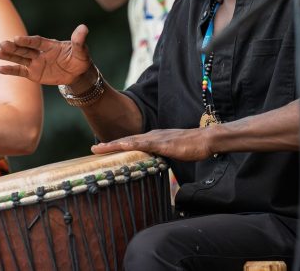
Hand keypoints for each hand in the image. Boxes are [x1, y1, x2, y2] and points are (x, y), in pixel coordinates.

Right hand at [0, 24, 92, 85]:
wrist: (77, 73)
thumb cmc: (79, 59)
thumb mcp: (81, 51)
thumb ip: (79, 41)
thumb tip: (84, 28)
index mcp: (50, 45)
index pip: (36, 42)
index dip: (27, 40)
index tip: (17, 38)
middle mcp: (40, 52)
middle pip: (25, 49)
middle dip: (14, 47)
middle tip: (2, 44)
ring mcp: (35, 62)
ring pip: (20, 58)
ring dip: (8, 55)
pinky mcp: (33, 73)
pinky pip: (20, 71)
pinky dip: (10, 70)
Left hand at [92, 128, 215, 161]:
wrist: (206, 140)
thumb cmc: (193, 147)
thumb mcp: (173, 153)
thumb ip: (163, 157)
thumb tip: (156, 164)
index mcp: (154, 138)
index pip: (132, 142)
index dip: (117, 146)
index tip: (103, 150)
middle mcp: (152, 136)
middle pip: (126, 140)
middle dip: (109, 145)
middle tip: (93, 149)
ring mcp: (156, 138)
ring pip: (130, 141)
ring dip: (113, 145)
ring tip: (98, 149)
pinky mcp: (163, 143)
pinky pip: (143, 144)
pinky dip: (130, 145)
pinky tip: (121, 146)